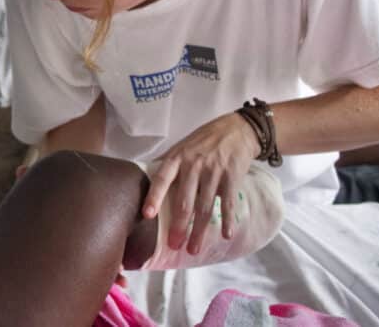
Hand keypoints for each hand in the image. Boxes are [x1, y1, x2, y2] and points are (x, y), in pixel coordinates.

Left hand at [142, 112, 260, 254]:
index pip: (162, 179)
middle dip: (179, 226)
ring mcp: (214, 172)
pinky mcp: (232, 177)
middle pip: (185, 201)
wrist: (236, 130)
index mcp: (177, 158)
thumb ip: (166, 165)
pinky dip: (227, 220)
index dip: (154, 197)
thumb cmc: (203, 141)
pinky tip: (226, 235)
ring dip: (199, 231)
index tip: (147, 214)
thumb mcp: (181, 147)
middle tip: (174, 245)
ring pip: (204, 207)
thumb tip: (143, 178)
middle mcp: (194, 165)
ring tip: (193, 248)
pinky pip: (227, 203)